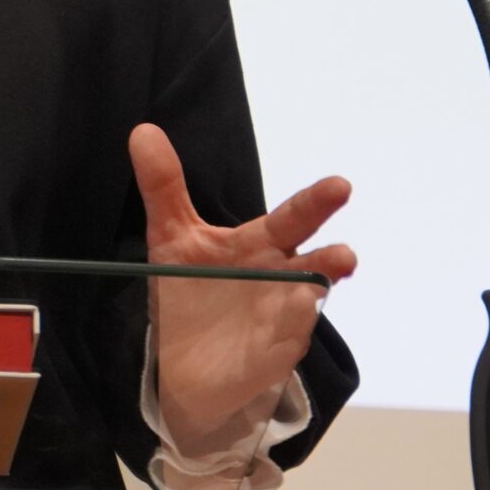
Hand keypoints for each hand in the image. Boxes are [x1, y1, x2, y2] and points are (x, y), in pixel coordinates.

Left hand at [133, 123, 355, 451]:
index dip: (316, 202)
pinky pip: (282, 345)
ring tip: (304, 292)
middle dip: (332, 259)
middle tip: (346, 255)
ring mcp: (282, 320)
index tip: (340, 186)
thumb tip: (143, 132)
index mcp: (263, 245)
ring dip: (306, 302)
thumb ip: (164, 187)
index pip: (292, 218)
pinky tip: (281, 325)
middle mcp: (283, 279)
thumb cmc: (190, 288)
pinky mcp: (271, 357)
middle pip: (315, 265)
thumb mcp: (173, 235)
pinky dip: (282, 335)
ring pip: (303, 309)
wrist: (180, 358)